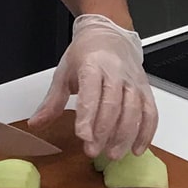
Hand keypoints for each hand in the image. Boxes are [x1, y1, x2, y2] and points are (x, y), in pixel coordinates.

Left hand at [27, 14, 156, 159]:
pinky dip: (146, 132)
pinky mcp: (145, 89)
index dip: (88, 116)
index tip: (83, 136)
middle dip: (104, 131)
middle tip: (93, 151)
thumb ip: (52, 101)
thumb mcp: (63, 72)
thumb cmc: (86, 53)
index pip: (91, 92)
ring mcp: (133, 81)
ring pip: (134, 110)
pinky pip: (150, 112)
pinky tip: (136, 148)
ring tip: (113, 154)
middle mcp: (115, 72)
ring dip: (125, 135)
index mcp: (92, 64)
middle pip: (113, 104)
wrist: (110, 34)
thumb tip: (36, 123)